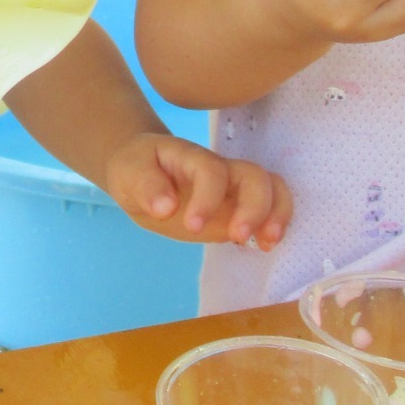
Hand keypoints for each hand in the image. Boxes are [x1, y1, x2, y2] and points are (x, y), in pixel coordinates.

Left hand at [100, 133, 290, 246]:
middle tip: (239, 236)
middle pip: (254, 176)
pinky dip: (274, 225)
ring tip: (268, 243)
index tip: (193, 226)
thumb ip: (146, 186)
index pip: (211, 170)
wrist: (142, 171)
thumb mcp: (128, 172)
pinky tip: (263, 246)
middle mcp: (220, 169)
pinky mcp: (238, 208)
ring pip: (271, 188)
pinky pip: (268, 208)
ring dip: (276, 214)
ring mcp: (233, 188)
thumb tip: (166, 209)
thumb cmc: (136, 168)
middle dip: (255, 206)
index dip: (208, 197)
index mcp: (191, 157)